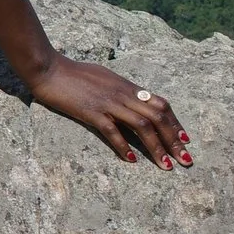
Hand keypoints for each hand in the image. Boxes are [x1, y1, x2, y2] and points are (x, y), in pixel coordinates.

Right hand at [26, 56, 191, 168]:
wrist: (48, 69)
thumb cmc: (73, 72)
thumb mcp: (105, 77)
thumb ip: (121, 90)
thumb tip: (135, 100)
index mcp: (127, 86)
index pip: (161, 104)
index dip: (176, 123)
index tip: (185, 140)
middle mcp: (123, 95)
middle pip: (157, 117)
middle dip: (174, 140)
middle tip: (185, 160)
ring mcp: (108, 103)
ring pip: (141, 126)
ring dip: (156, 147)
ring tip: (166, 165)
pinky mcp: (91, 112)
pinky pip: (112, 131)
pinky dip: (124, 146)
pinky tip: (131, 160)